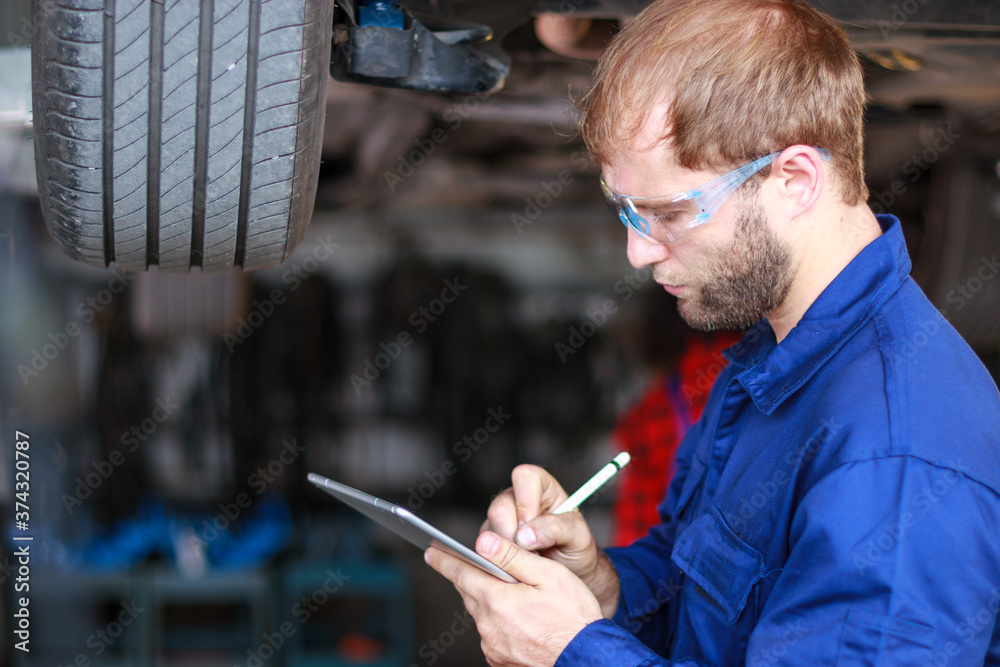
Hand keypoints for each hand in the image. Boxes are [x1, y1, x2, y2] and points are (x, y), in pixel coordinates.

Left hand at [425, 531, 602, 666]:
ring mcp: (492, 646)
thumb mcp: (547, 575)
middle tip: (474, 566)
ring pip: (480, 614)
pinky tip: (517, 620)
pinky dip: (497, 622)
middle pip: (470, 593)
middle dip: (471, 578)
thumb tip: (482, 541)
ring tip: (510, 595)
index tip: (431, 552)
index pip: (461, 573)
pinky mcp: (500, 660)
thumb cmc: (573, 616)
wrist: (588, 658)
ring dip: (488, 601)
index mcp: (497, 599)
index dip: (445, 560)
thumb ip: (512, 556)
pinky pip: (490, 634)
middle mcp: (488, 625)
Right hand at [483, 464, 619, 616]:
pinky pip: (486, 548)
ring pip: (490, 530)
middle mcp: (518, 498)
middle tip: (532, 554)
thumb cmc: (575, 547)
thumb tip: (525, 535)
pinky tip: (518, 567)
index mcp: (542, 487)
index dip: (526, 502)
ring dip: (508, 551)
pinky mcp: (492, 538)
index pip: (525, 477)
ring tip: (530, 562)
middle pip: (500, 507)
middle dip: (514, 535)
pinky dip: (500, 561)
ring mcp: (502, 519)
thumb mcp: (577, 535)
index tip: (532, 528)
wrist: (570, 572)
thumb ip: (555, 528)